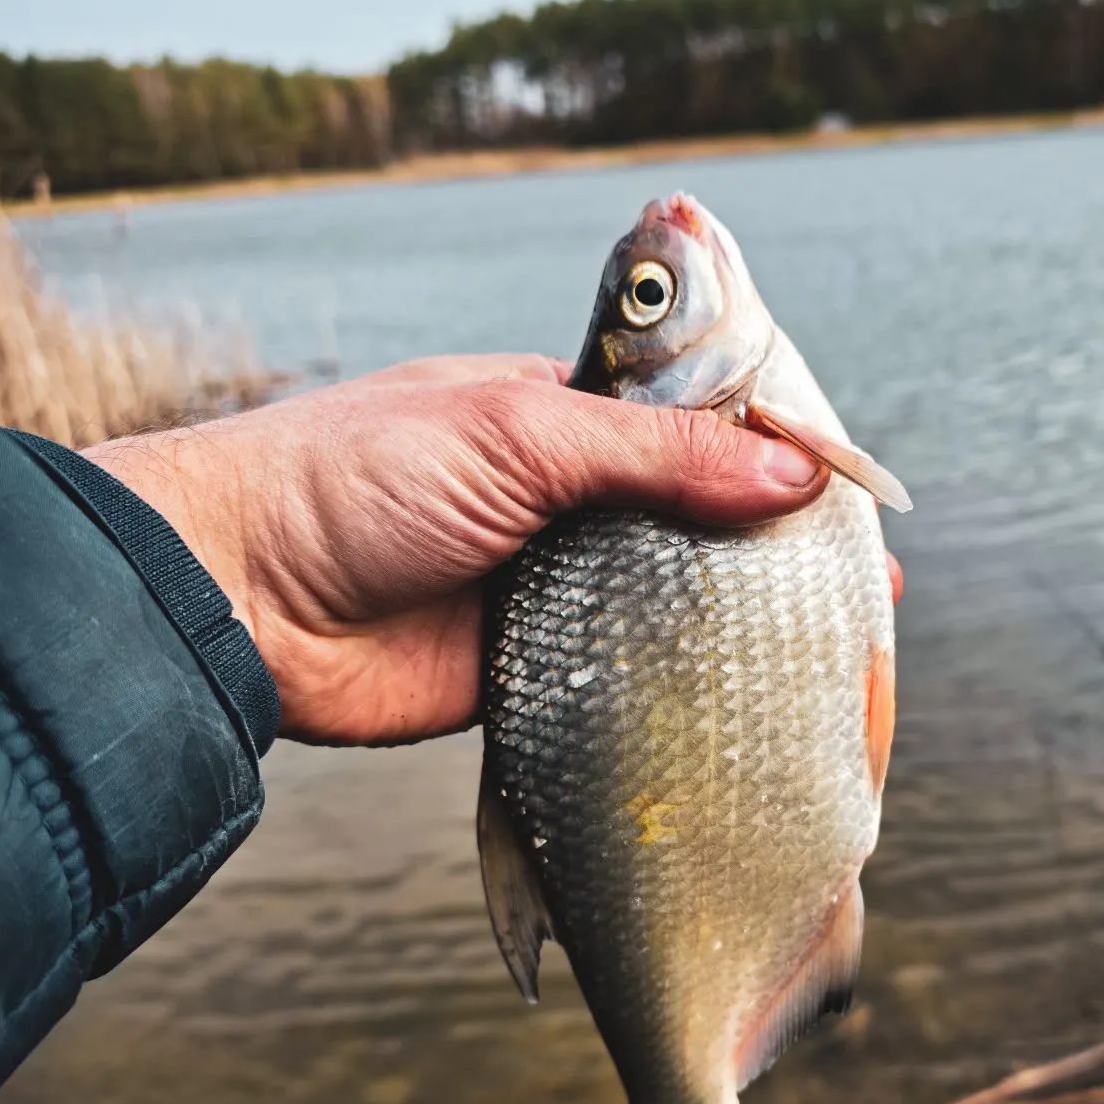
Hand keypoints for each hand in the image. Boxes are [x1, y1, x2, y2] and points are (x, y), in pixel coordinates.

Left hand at [85, 356, 899, 746]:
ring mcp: (555, 580)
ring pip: (673, 593)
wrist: (239, 600)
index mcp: (564, 413)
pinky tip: (755, 690)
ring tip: (840, 630)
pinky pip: (631, 669)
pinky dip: (688, 677)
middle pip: (698, 509)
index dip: (771, 441)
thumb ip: (661, 454)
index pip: (695, 416)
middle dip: (776, 533)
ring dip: (746, 610)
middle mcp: (569, 494)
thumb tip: (791, 472)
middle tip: (863, 565)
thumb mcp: (524, 432)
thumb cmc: (364, 474)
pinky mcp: (538, 664)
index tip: (844, 476)